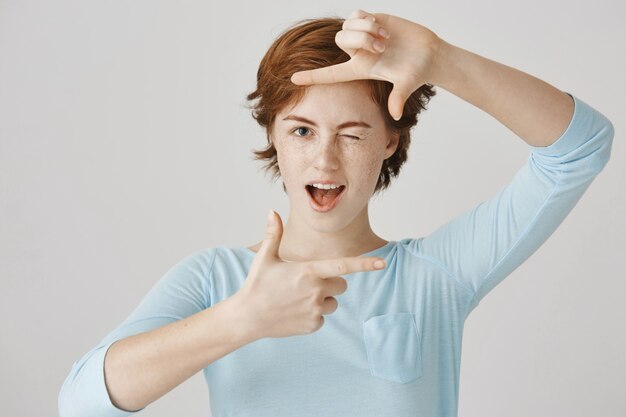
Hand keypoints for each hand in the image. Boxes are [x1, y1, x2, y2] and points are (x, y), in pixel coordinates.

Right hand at [232, 210, 386, 339]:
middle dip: (331, 283)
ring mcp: (315, 310)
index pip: (343, 266)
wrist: (247, 317)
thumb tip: (272, 211)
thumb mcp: (265, 258)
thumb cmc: (257, 284)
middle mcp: (315, 291)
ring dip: (322, 300)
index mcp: (308, 271)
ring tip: (297, 299)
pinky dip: (313, 315)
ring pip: (333, 302)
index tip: (382, 263)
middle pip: (341, 285)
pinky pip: (323, 317)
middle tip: (306, 283)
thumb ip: (274, 234)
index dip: (365, 264)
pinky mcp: (312, 325)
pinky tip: (294, 312)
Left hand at [290, 9, 442, 120]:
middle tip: (382, 47)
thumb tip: (396, 115)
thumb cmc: (417, 71)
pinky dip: (366, 18)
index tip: (292, 79)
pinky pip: (355, 14)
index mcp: (361, 69)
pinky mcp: (371, 20)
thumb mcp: (407, 84)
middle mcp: (358, 53)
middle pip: (340, 40)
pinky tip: (381, 26)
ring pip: (347, 25)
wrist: (428, 53)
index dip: (312, 76)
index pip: (330, 74)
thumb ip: (399, 97)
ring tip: (385, 37)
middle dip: (361, 39)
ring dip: (366, 28)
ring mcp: (363, 36)